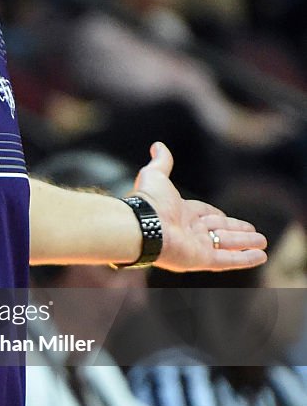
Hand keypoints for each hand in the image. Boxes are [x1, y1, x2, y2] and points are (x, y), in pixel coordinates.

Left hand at [132, 142, 266, 271]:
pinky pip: (228, 260)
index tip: (228, 217)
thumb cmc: (148, 201)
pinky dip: (245, 259)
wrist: (142, 226)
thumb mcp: (156, 175)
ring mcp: (196, 247)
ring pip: (227, 244)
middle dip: (237, 231)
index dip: (218, 216)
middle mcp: (189, 232)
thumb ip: (161, 162)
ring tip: (263, 242)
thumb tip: (157, 146)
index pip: (205, 214)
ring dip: (246, 244)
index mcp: (180, 214)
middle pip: (219, 231)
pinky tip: (261, 256)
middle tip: (254, 232)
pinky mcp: (202, 260)